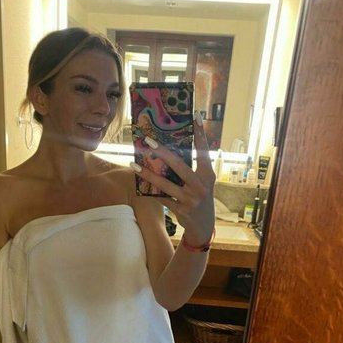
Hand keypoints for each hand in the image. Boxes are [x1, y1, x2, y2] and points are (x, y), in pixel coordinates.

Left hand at [132, 112, 215, 244]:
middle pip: (179, 164)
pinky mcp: (180, 209)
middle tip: (149, 141)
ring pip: (165, 183)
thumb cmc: (200, 199)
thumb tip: (170, 152)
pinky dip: (150, 190)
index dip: (200, 134)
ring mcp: (190, 198)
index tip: (196, 116)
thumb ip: (192, 169)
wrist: (203, 226)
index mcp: (208, 175)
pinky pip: (161, 197)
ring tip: (134, 164)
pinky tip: (138, 183)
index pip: (204, 151)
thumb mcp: (202, 183)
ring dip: (147, 173)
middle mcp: (200, 185)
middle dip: (163, 152)